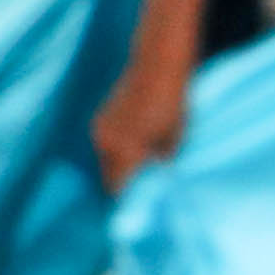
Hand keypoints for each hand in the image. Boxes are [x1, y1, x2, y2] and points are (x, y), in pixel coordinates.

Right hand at [93, 50, 191, 191]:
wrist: (157, 66)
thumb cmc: (174, 102)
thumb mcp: (175, 137)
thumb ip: (162, 162)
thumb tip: (158, 181)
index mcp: (127, 148)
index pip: (120, 186)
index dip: (128, 199)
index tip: (137, 208)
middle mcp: (107, 142)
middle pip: (109, 176)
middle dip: (122, 186)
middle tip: (139, 195)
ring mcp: (100, 130)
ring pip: (105, 162)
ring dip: (119, 169)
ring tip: (138, 173)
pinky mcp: (99, 122)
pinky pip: (105, 147)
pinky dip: (116, 154)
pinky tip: (133, 153)